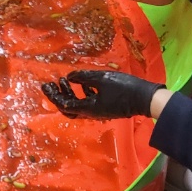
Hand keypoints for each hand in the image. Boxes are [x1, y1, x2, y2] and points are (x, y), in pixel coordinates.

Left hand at [41, 70, 163, 119]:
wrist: (146, 98)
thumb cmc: (124, 88)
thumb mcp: (101, 78)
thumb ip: (83, 77)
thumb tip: (69, 77)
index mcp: (88, 108)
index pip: (64, 105)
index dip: (53, 95)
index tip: (45, 85)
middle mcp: (91, 113)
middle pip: (68, 108)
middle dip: (58, 95)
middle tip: (51, 84)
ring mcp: (98, 111)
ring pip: (78, 105)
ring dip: (69, 92)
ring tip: (63, 79)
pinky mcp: (105, 107)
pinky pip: (88, 102)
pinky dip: (82, 92)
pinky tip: (82, 82)